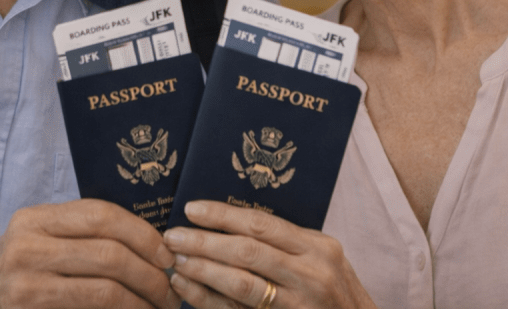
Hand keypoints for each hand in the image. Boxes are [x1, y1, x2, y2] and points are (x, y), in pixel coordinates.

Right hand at [0, 199, 180, 308]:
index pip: (101, 214)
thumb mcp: (43, 243)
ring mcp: (25, 283)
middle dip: (151, 272)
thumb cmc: (23, 276)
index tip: (168, 253)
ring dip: (144, 299)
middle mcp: (26, 245)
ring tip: (163, 305)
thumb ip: (84, 236)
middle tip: (173, 288)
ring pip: (106, 288)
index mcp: (34, 218)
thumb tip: (155, 244)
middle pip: (109, 251)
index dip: (143, 233)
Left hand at [162, 201, 375, 308]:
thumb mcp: (322, 260)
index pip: (262, 223)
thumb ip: (286, 243)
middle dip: (205, 242)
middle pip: (248, 251)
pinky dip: (210, 300)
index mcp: (318, 247)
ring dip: (204, 271)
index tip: (191, 209)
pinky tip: (189, 291)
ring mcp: (300, 303)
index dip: (223, 215)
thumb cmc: (335, 293)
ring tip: (177, 262)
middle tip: (173, 236)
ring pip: (242, 284)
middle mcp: (311, 272)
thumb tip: (231, 222)